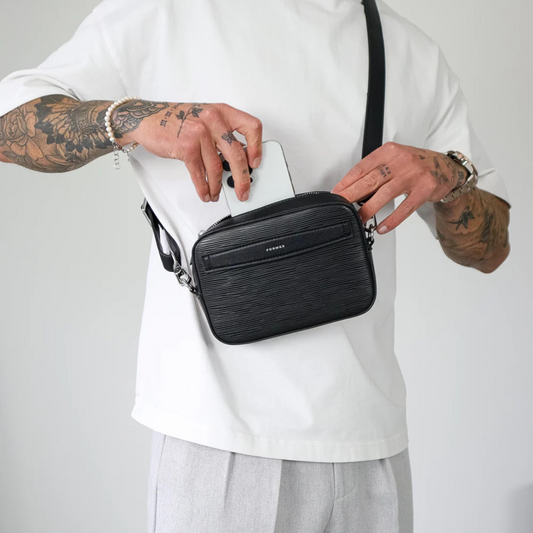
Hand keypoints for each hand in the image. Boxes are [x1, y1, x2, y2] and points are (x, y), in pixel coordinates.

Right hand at [114, 100, 262, 201]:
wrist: (148, 119)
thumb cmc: (177, 119)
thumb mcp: (205, 117)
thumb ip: (223, 133)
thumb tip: (239, 159)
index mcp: (222, 112)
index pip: (252, 127)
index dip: (256, 147)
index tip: (255, 163)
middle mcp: (213, 120)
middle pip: (237, 155)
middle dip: (242, 179)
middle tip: (243, 191)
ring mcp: (200, 133)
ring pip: (218, 168)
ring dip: (218, 186)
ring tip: (216, 194)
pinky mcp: (186, 147)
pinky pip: (200, 174)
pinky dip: (204, 188)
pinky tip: (205, 193)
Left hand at [330, 142, 467, 233]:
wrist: (446, 168)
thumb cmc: (415, 165)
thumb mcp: (394, 159)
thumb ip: (376, 170)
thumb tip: (352, 188)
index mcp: (389, 151)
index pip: (362, 167)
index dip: (347, 181)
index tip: (336, 193)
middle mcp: (401, 160)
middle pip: (371, 180)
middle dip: (352, 195)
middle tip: (340, 206)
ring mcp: (414, 175)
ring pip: (386, 194)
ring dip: (369, 209)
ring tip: (359, 219)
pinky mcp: (425, 189)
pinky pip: (405, 208)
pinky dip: (392, 219)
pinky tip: (382, 227)